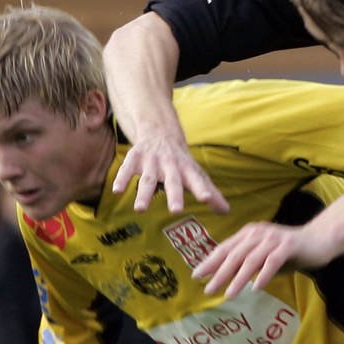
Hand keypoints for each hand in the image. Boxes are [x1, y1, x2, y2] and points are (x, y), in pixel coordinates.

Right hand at [112, 135, 228, 214]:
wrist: (159, 131)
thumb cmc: (181, 161)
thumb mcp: (196, 174)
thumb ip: (212, 193)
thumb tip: (226, 211)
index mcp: (187, 169)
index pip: (197, 180)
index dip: (202, 189)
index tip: (207, 199)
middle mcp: (170, 165)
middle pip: (173, 181)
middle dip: (174, 195)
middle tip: (176, 210)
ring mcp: (151, 162)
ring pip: (148, 179)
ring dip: (144, 194)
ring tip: (140, 209)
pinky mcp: (135, 158)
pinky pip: (127, 169)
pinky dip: (122, 178)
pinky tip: (117, 191)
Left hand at [193, 221, 331, 296]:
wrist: (320, 239)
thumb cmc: (290, 251)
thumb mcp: (264, 256)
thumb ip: (248, 264)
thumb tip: (227, 278)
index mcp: (250, 233)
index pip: (225, 248)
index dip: (210, 261)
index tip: (197, 276)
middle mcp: (259, 233)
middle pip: (234, 255)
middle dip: (219, 273)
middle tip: (207, 289)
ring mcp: (273, 239)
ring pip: (251, 260)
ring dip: (238, 279)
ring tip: (228, 294)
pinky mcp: (288, 246)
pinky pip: (272, 262)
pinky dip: (263, 276)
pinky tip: (256, 289)